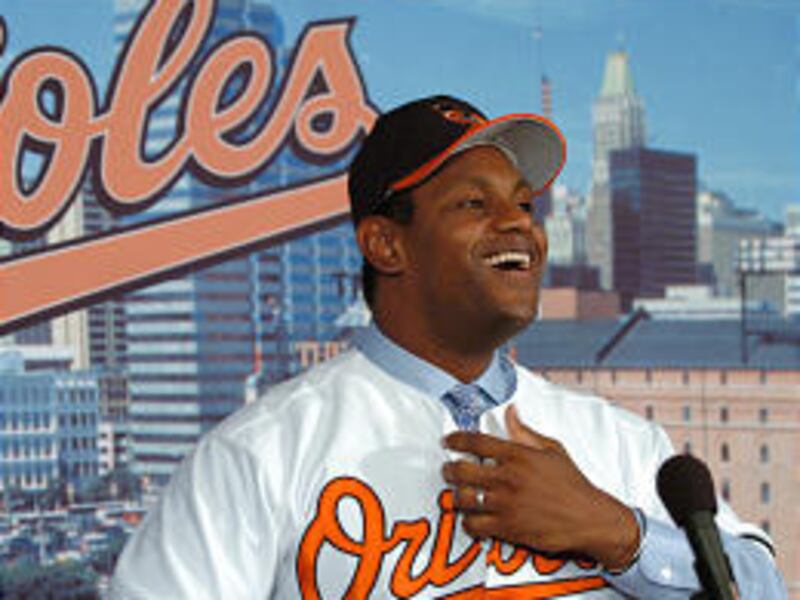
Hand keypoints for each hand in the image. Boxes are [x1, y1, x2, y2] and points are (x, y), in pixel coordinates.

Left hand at [441, 404, 638, 570]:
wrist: (589, 518)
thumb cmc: (572, 483)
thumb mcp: (552, 449)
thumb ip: (525, 431)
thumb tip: (510, 411)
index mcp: (518, 455)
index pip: (475, 442)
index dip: (455, 440)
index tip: (447, 441)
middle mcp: (508, 477)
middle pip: (461, 470)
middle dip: (448, 469)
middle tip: (448, 470)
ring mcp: (506, 504)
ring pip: (463, 498)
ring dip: (456, 495)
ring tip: (459, 494)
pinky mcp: (508, 528)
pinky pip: (473, 525)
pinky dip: (468, 521)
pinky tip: (472, 517)